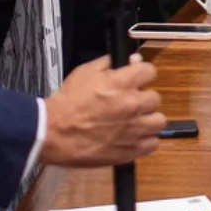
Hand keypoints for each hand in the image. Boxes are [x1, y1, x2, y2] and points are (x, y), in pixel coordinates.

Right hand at [39, 54, 164, 167]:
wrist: (51, 133)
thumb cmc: (65, 105)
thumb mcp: (83, 72)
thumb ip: (106, 64)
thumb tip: (121, 61)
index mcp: (122, 84)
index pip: (150, 71)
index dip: (142, 73)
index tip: (137, 78)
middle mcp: (132, 105)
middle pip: (155, 98)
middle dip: (143, 98)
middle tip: (131, 102)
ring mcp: (133, 129)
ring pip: (159, 121)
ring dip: (148, 119)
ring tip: (134, 120)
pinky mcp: (129, 150)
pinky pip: (152, 144)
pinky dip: (145, 141)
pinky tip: (133, 137)